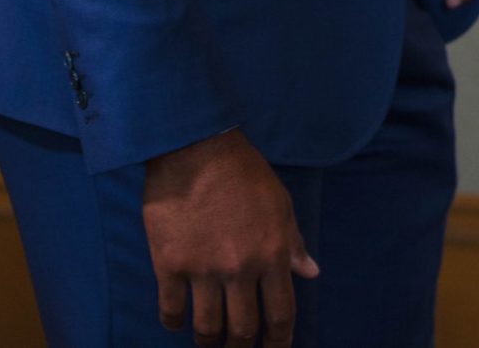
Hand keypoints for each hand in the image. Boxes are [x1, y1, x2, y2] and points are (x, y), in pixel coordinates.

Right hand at [141, 128, 316, 345]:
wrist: (196, 150)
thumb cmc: (244, 174)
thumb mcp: (280, 204)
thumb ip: (293, 243)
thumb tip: (310, 273)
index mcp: (272, 254)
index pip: (280, 313)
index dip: (279, 341)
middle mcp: (240, 269)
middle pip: (243, 329)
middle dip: (242, 347)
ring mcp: (203, 270)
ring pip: (206, 327)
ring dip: (208, 341)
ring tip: (209, 342)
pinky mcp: (168, 265)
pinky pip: (170, 309)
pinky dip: (173, 322)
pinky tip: (176, 323)